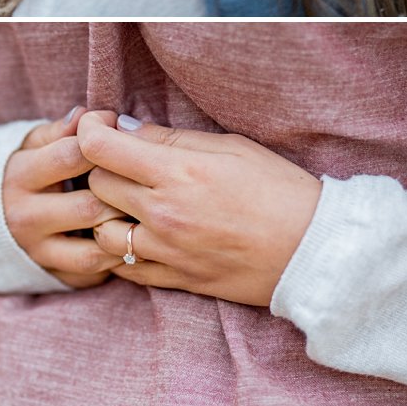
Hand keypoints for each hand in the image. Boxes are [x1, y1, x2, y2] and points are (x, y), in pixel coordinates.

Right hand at [2, 108, 126, 287]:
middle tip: (142, 183)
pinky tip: (129, 241)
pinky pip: (92, 275)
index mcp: (20, 176)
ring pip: (94, 249)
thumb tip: (87, 115)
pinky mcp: (52, 276)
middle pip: (88, 206)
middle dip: (120, 194)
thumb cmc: (25, 172)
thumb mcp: (32, 145)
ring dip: (123, 233)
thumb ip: (60, 131)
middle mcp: (24, 216)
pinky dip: (114, 260)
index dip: (101, 142)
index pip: (69, 156)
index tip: (118, 132)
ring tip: (140, 215)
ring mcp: (37, 251)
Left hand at [77, 111, 321, 306]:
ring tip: (124, 201)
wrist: (316, 253)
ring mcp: (167, 252)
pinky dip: (118, 249)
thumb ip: (169, 139)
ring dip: (105, 212)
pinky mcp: (176, 280)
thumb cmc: (278, 189)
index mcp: (177, 173)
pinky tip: (133, 233)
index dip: (90, 130)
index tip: (98, 125)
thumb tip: (123, 128)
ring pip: (101, 230)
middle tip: (116, 159)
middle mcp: (164, 214)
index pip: (99, 148)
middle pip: (95, 185)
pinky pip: (123, 268)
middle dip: (98, 167)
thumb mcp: (228, 147)